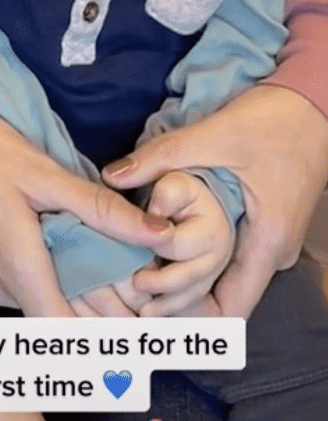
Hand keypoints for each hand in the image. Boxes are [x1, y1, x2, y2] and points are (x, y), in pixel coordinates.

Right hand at [0, 49, 174, 317]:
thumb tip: (158, 235)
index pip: (71, 337)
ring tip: (129, 275)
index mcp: (17, 266)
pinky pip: (25, 286)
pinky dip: (57, 279)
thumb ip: (98, 209)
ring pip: (44, 302)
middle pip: (63, 321)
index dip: (113, 337)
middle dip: (109, 316)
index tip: (149, 321)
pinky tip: (82, 256)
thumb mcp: (40, 171)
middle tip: (152, 293)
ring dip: (85, 297)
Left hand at [103, 85, 327, 316]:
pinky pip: (232, 253)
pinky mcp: (265, 220)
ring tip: (141, 274)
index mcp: (268, 244)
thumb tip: (113, 175)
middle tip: (132, 295)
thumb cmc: (275, 120)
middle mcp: (274, 251)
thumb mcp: (215, 135)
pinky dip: (201, 256)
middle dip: (179, 302)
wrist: (314, 98)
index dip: (188, 321)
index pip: (231, 312)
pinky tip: (166, 245)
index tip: (149, 314)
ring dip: (188, 278)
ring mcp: (271, 237)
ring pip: (226, 276)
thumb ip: (163, 157)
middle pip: (224, 298)